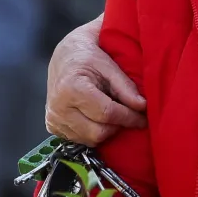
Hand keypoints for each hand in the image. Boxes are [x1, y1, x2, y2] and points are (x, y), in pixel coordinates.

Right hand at [45, 17, 146, 145]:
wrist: (64, 56)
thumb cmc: (88, 58)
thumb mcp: (109, 66)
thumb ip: (126, 87)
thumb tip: (142, 106)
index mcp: (72, 89)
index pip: (107, 113)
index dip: (129, 118)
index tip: (143, 118)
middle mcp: (59, 108)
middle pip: (98, 132)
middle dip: (118, 126)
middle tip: (128, 115)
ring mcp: (54, 120)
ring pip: (91, 139)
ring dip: (107, 130)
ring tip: (113, 114)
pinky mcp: (53, 127)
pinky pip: (81, 140)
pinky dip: (94, 132)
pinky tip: (98, 118)